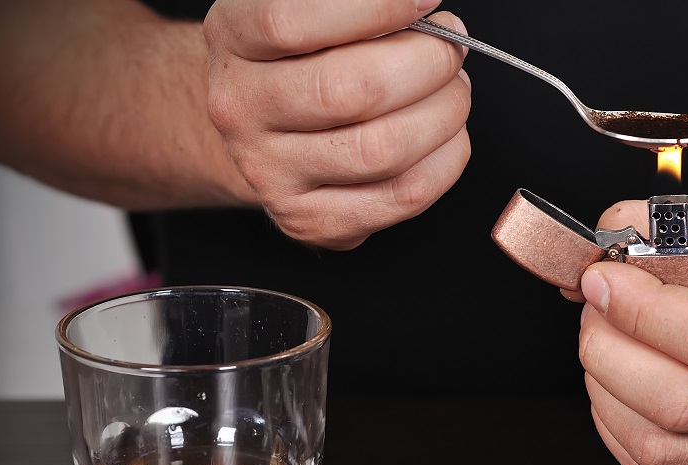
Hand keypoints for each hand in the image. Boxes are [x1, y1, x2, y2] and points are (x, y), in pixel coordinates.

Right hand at [203, 0, 470, 249]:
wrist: (265, 130)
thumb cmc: (303, 60)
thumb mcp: (308, 10)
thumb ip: (357, 7)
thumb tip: (423, 8)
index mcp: (233, 38)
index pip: (293, 20)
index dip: (377, 7)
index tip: (427, 0)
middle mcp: (241, 108)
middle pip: (352, 90)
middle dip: (428, 64)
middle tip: (452, 50)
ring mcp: (270, 172)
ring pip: (383, 149)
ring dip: (444, 114)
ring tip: (454, 92)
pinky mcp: (310, 220)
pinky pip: (402, 195)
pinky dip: (445, 161)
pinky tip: (449, 136)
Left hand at [577, 199, 687, 464]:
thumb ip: (679, 223)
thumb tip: (605, 238)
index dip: (640, 313)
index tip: (604, 280)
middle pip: (679, 405)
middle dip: (609, 351)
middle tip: (596, 309)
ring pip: (657, 446)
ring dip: (604, 391)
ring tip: (605, 342)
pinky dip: (615, 425)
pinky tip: (618, 382)